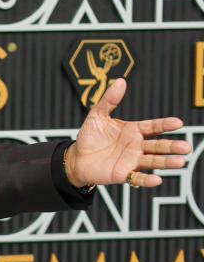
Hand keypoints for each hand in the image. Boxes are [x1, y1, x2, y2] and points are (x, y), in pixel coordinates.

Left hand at [64, 77, 190, 189]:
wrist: (76, 158)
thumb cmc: (89, 137)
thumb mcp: (97, 115)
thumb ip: (109, 100)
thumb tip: (120, 81)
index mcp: (133, 130)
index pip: (153, 127)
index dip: (165, 125)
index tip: (178, 123)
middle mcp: (136, 146)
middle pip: (158, 146)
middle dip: (172, 146)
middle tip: (185, 147)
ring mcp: (131, 161)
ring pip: (152, 161)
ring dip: (166, 162)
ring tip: (180, 162)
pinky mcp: (123, 174)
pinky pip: (137, 178)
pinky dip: (146, 180)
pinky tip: (157, 179)